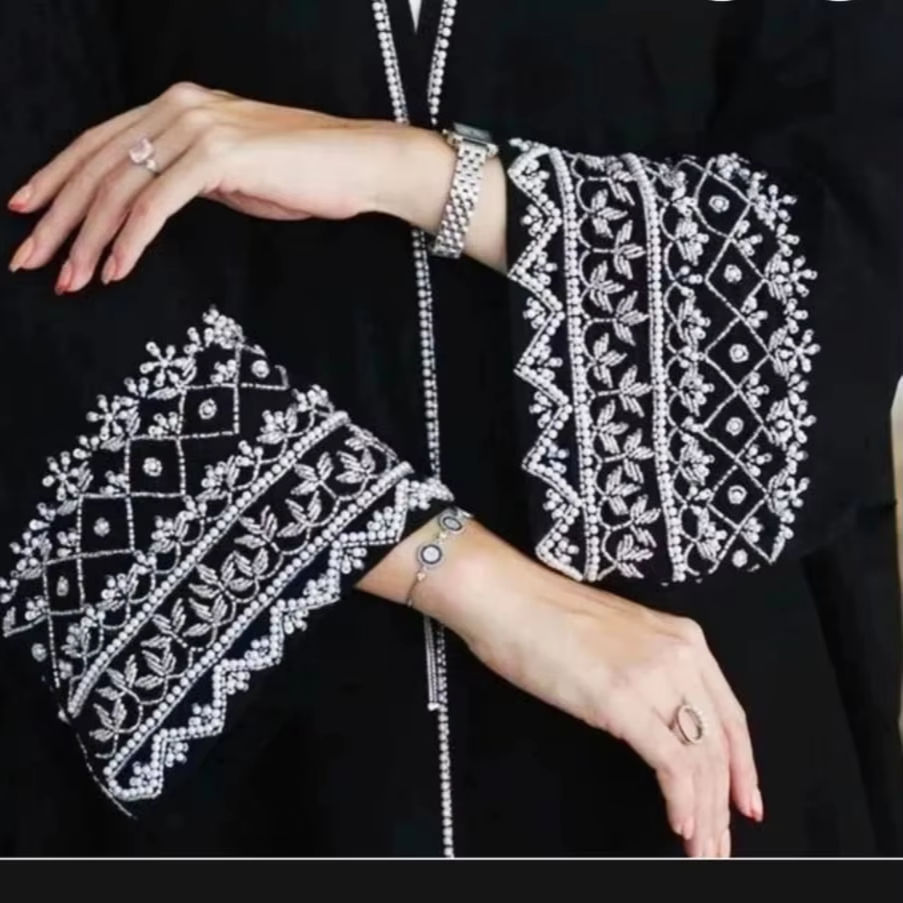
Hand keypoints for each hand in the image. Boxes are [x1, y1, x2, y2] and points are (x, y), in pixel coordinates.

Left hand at [6, 81, 459, 290]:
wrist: (359, 164)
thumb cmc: (304, 174)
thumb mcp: (231, 173)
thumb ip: (186, 177)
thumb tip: (149, 203)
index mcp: (176, 106)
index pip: (99, 142)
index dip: (56, 180)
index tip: (27, 214)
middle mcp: (178, 107)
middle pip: (97, 165)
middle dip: (58, 219)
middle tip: (30, 260)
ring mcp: (197, 127)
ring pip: (120, 187)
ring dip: (88, 240)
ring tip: (70, 280)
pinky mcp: (218, 156)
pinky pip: (157, 204)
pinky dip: (130, 241)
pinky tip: (115, 270)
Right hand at [360, 518, 762, 857]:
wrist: (506, 597)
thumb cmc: (544, 615)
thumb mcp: (618, 641)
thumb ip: (649, 674)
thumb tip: (658, 722)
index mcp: (683, 638)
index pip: (731, 715)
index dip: (744, 766)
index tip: (745, 801)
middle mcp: (679, 654)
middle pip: (720, 744)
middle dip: (723, 803)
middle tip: (719, 841)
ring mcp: (652, 675)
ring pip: (701, 759)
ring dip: (704, 812)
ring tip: (700, 845)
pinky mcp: (622, 698)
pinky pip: (671, 762)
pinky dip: (682, 800)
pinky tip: (679, 822)